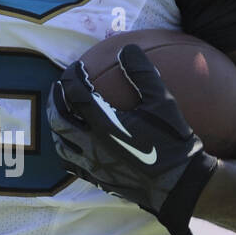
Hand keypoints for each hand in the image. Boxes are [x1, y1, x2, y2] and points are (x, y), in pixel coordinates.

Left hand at [46, 44, 216, 234]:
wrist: (181, 185)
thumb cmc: (174, 142)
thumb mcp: (163, 103)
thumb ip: (143, 74)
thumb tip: (128, 49)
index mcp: (105, 125)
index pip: (76, 94)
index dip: (72, 77)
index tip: (75, 67)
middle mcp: (92, 146)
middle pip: (58, 120)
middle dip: (55, 100)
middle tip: (59, 87)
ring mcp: (93, 166)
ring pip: (60, 145)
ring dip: (56, 126)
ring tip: (61, 114)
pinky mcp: (99, 181)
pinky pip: (72, 164)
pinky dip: (67, 149)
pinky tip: (75, 143)